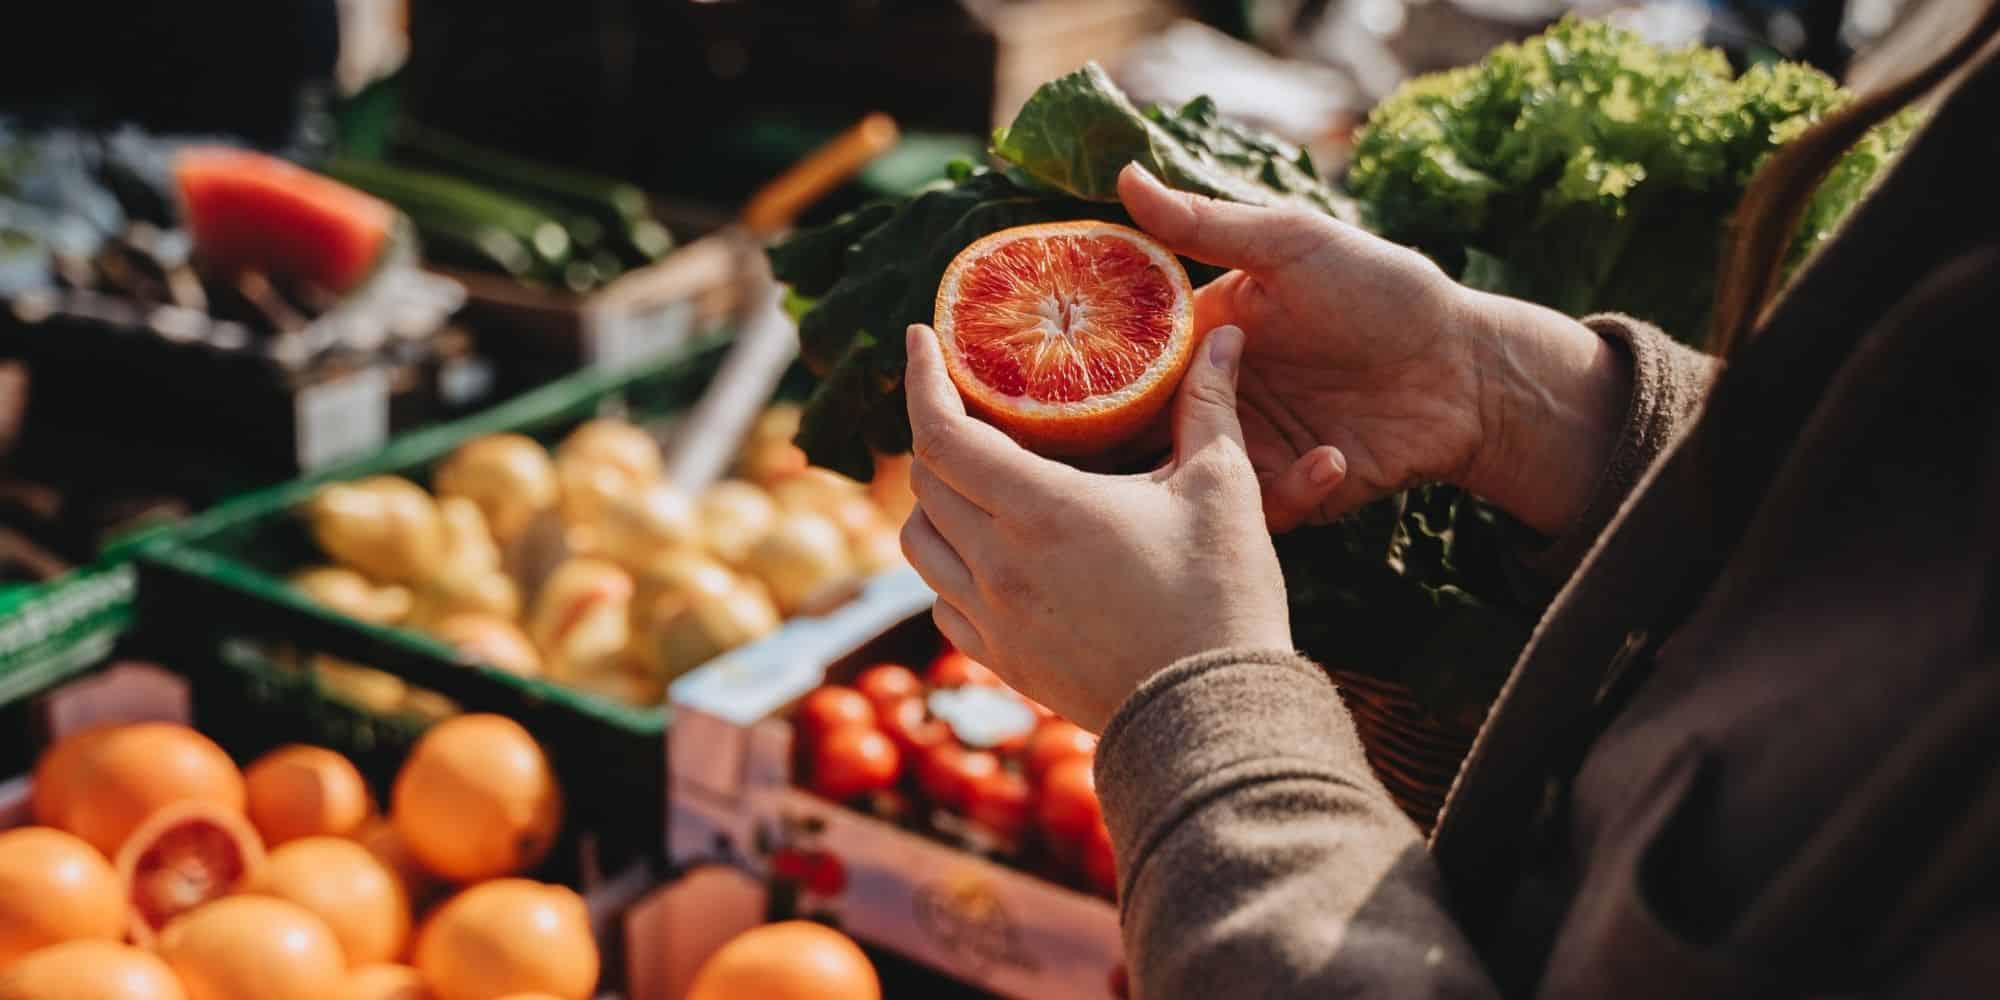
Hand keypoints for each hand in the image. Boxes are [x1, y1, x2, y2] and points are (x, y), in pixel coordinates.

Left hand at [900, 322, 1290, 731]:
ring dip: (934, 503)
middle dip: (937, 432)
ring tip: (974, 479)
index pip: (941, 431)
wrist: (1213, 716)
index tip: (918, 341)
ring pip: (920, 543)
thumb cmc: (1221, 598)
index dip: (920, 378)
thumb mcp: (1222, 489)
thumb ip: (1209, 404)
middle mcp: (998, 563)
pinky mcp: (1002, 662)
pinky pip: (943, 602)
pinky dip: (950, 566)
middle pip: (925, 480)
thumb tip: (1226, 334)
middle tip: (969, 405)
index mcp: (1040, 509)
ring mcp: (993, 619)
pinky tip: (989, 554)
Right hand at [1117, 165, 1628, 536]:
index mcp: (1202, 334)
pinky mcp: (1290, 493)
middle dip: (1123, 448)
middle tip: (1131, 448)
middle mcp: (1214, 395)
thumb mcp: (1294, 245)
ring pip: (1189, 480)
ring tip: (1237, 455)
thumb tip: (1124, 175)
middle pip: (1139, 432)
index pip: (1122, 358)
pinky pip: (1261, 510)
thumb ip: (1207, 224)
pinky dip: (1291, 491)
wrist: (1469, 368)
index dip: (1086, 370)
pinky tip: (1334, 457)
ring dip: (1205, 475)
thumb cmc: (1385, 291)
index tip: (1060, 380)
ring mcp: (1250, 447)